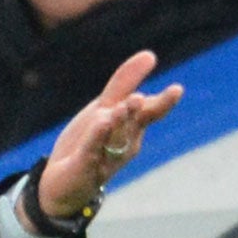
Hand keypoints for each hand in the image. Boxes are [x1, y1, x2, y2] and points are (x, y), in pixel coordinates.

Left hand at [30, 51, 182, 225]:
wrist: (61, 183)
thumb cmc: (87, 142)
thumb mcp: (104, 108)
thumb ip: (124, 83)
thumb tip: (149, 54)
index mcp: (131, 127)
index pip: (148, 111)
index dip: (162, 102)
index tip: (177, 89)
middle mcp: (124, 142)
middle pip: (137, 124)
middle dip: (145, 111)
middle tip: (153, 98)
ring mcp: (106, 155)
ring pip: (117, 134)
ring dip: (122, 119)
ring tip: (130, 102)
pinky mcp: (85, 164)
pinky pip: (93, 147)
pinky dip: (98, 134)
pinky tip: (103, 121)